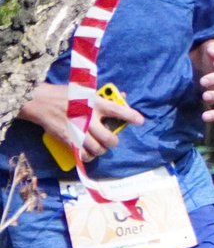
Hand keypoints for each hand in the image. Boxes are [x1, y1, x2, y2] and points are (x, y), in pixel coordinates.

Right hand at [17, 82, 142, 164]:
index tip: (140, 121)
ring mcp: (78, 131)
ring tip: (100, 146)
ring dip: (101, 150)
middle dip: (113, 141)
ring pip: (98, 149)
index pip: (118, 111)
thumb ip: (104, 96)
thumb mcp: (85, 90)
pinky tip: (87, 152)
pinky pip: (83, 155)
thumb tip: (123, 97)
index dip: (131, 117)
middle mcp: (88, 118)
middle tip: (111, 140)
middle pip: (109, 138)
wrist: (40, 102)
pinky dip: (88, 156)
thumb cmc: (64, 95)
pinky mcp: (68, 140)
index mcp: (94, 103)